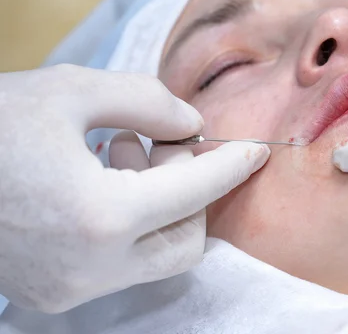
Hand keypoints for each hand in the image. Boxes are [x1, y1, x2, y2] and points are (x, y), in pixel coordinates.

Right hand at [0, 65, 269, 312]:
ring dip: (160, 205)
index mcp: (99, 217)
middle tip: (158, 145)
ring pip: (158, 255)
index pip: (195, 192)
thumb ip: (147, 101)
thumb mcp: (71, 90)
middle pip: (187, 238)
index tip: (258, 150)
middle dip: (189, 190)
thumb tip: (193, 125)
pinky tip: (100, 181)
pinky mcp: (54, 292)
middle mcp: (91, 268)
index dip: (232, 165)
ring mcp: (71, 289)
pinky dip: (131, 224)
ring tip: (119, 154)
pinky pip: (122, 263)